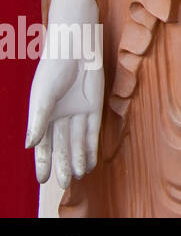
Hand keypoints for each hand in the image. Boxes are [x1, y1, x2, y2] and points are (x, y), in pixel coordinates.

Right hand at [25, 0, 103, 187]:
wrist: (76, 52)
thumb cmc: (53, 72)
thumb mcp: (42, 98)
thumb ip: (38, 122)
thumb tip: (30, 146)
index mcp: (43, 118)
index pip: (43, 146)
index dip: (42, 163)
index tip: (42, 180)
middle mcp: (60, 119)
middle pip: (61, 147)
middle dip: (63, 165)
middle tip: (65, 183)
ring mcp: (77, 114)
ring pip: (77, 143)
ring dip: (78, 159)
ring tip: (78, 177)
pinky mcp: (94, 109)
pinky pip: (92, 133)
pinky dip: (92, 148)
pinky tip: (91, 163)